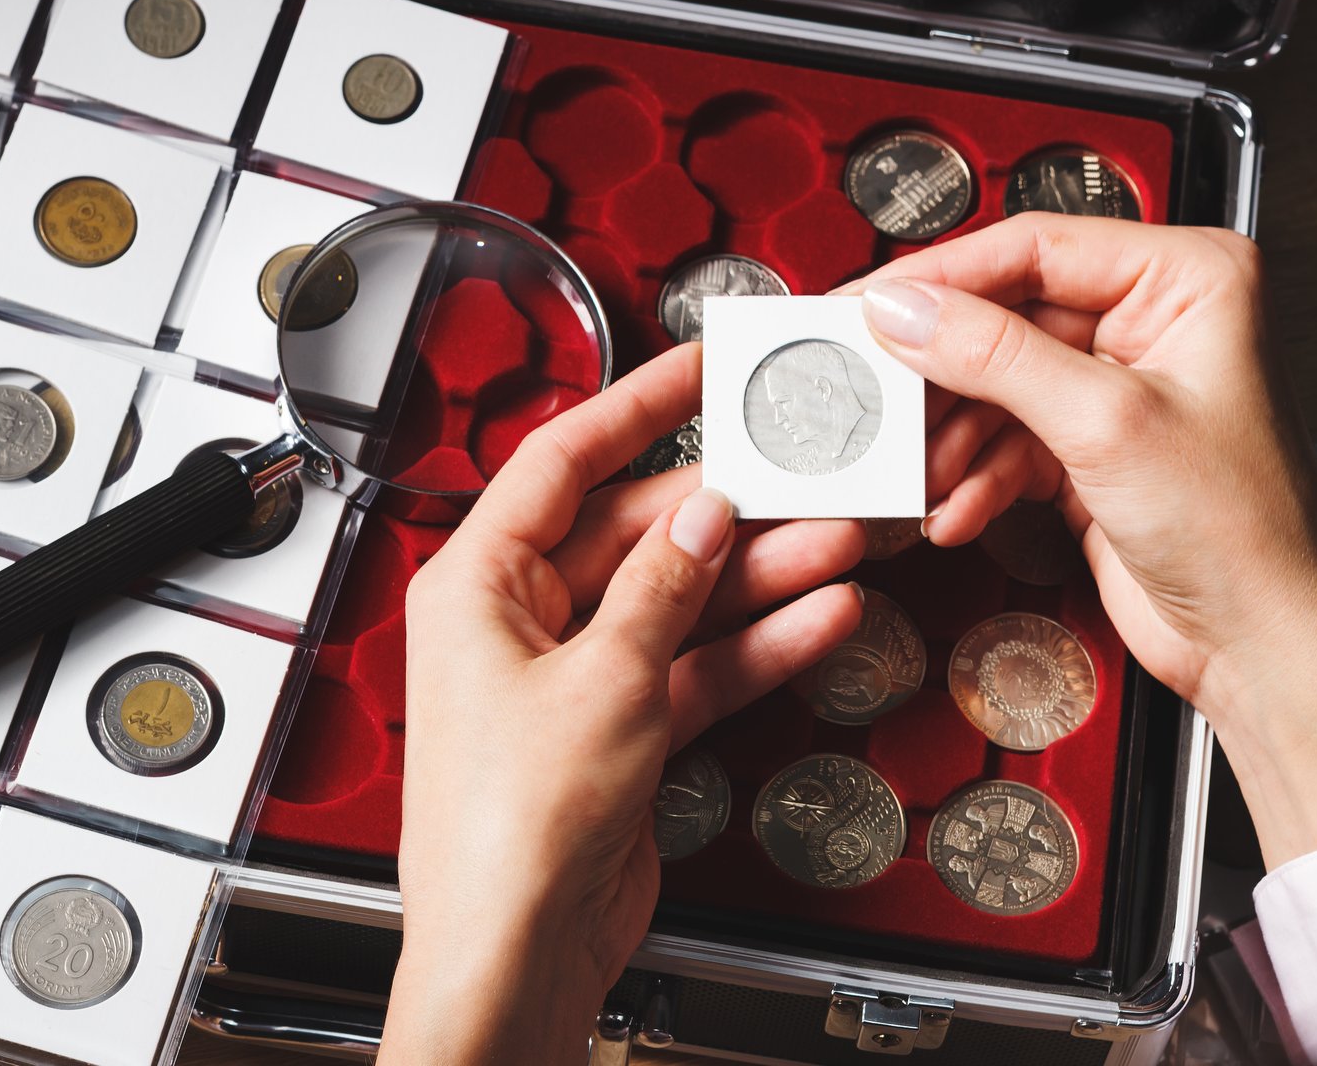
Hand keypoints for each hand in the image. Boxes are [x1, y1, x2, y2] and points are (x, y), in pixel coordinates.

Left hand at [378, 342, 865, 1065]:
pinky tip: (821, 618)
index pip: (563, 461)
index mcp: (478, 583)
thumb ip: (662, 586)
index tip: (700, 367)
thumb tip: (700, 511)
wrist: (517, 950)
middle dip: (726, 509)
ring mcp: (573, 673)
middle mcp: (519, 619)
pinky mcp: (618, 727)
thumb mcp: (603, 680)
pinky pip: (694, 666)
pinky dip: (753, 646)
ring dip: (758, 576)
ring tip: (839, 539)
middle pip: (636, 532)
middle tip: (803, 473)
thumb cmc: (507, 828)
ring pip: (677, 600)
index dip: (638, 406)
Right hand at [845, 213, 1316, 867]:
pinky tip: (957, 510)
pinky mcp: (1088, 447)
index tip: (870, 304)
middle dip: (942, 373)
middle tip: (875, 390)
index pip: (1036, 247)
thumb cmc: (1242, 531)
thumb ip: (995, 356)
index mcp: (1186, 279)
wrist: (1261, 645)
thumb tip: (906, 311)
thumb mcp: (1104, 423)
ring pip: (994, 386)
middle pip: (1005, 319)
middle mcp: (1151, 322)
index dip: (943, 277)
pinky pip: (1004, 441)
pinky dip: (973, 477)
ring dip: (951, 439)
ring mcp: (1115, 387)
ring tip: (921, 473)